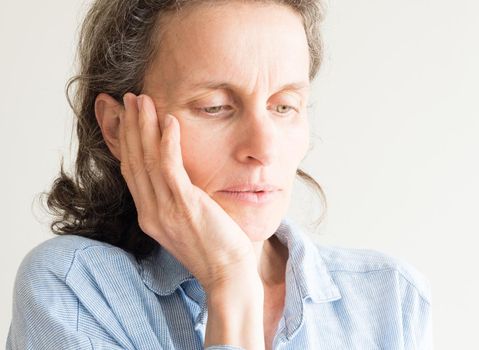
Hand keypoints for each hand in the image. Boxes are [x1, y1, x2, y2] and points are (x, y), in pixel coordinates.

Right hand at [119, 92, 258, 292]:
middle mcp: (150, 212)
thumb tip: (177, 179)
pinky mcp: (183, 206)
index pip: (131, 171)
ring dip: (143, 126)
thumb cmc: (214, 247)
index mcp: (149, 215)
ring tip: (142, 100)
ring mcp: (163, 210)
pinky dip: (166, 142)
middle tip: (130, 98)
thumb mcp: (186, 222)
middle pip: (133, 160)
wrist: (227, 274)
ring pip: (146, 159)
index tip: (127, 117)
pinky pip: (169, 167)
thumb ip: (175, 200)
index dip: (127, 142)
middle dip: (130, 127)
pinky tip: (169, 120)